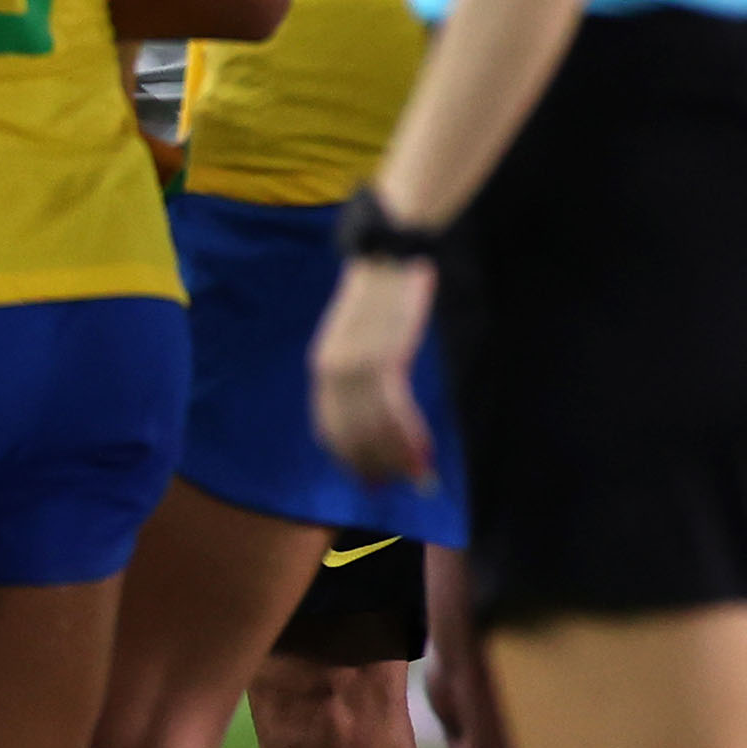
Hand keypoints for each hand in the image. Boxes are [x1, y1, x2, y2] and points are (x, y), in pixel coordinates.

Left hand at [309, 253, 436, 485]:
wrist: (385, 259)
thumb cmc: (376, 297)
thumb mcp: (354, 336)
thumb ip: (355, 366)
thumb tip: (370, 396)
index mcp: (323, 364)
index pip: (327, 422)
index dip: (344, 453)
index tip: (358, 474)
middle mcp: (334, 370)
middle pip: (350, 431)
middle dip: (368, 463)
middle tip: (384, 488)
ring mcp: (358, 367)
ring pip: (374, 427)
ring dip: (395, 457)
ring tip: (412, 480)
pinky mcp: (384, 360)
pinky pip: (396, 411)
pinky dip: (410, 438)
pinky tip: (423, 456)